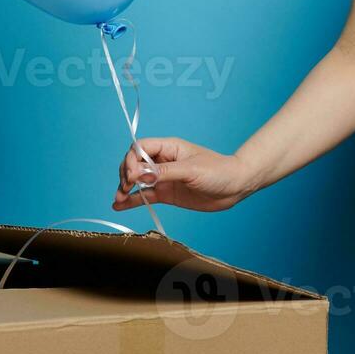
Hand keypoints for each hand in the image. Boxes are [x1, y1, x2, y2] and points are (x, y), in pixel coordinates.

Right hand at [112, 136, 258, 213]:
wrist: (235, 187)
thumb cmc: (218, 171)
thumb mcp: (191, 169)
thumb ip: (165, 172)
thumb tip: (140, 174)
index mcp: (170, 147)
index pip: (140, 148)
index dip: (131, 159)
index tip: (132, 175)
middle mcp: (163, 161)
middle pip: (134, 163)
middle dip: (126, 173)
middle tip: (127, 187)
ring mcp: (164, 178)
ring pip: (136, 180)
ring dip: (125, 187)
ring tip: (119, 198)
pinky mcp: (166, 193)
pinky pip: (144, 195)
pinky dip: (131, 200)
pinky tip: (119, 205)